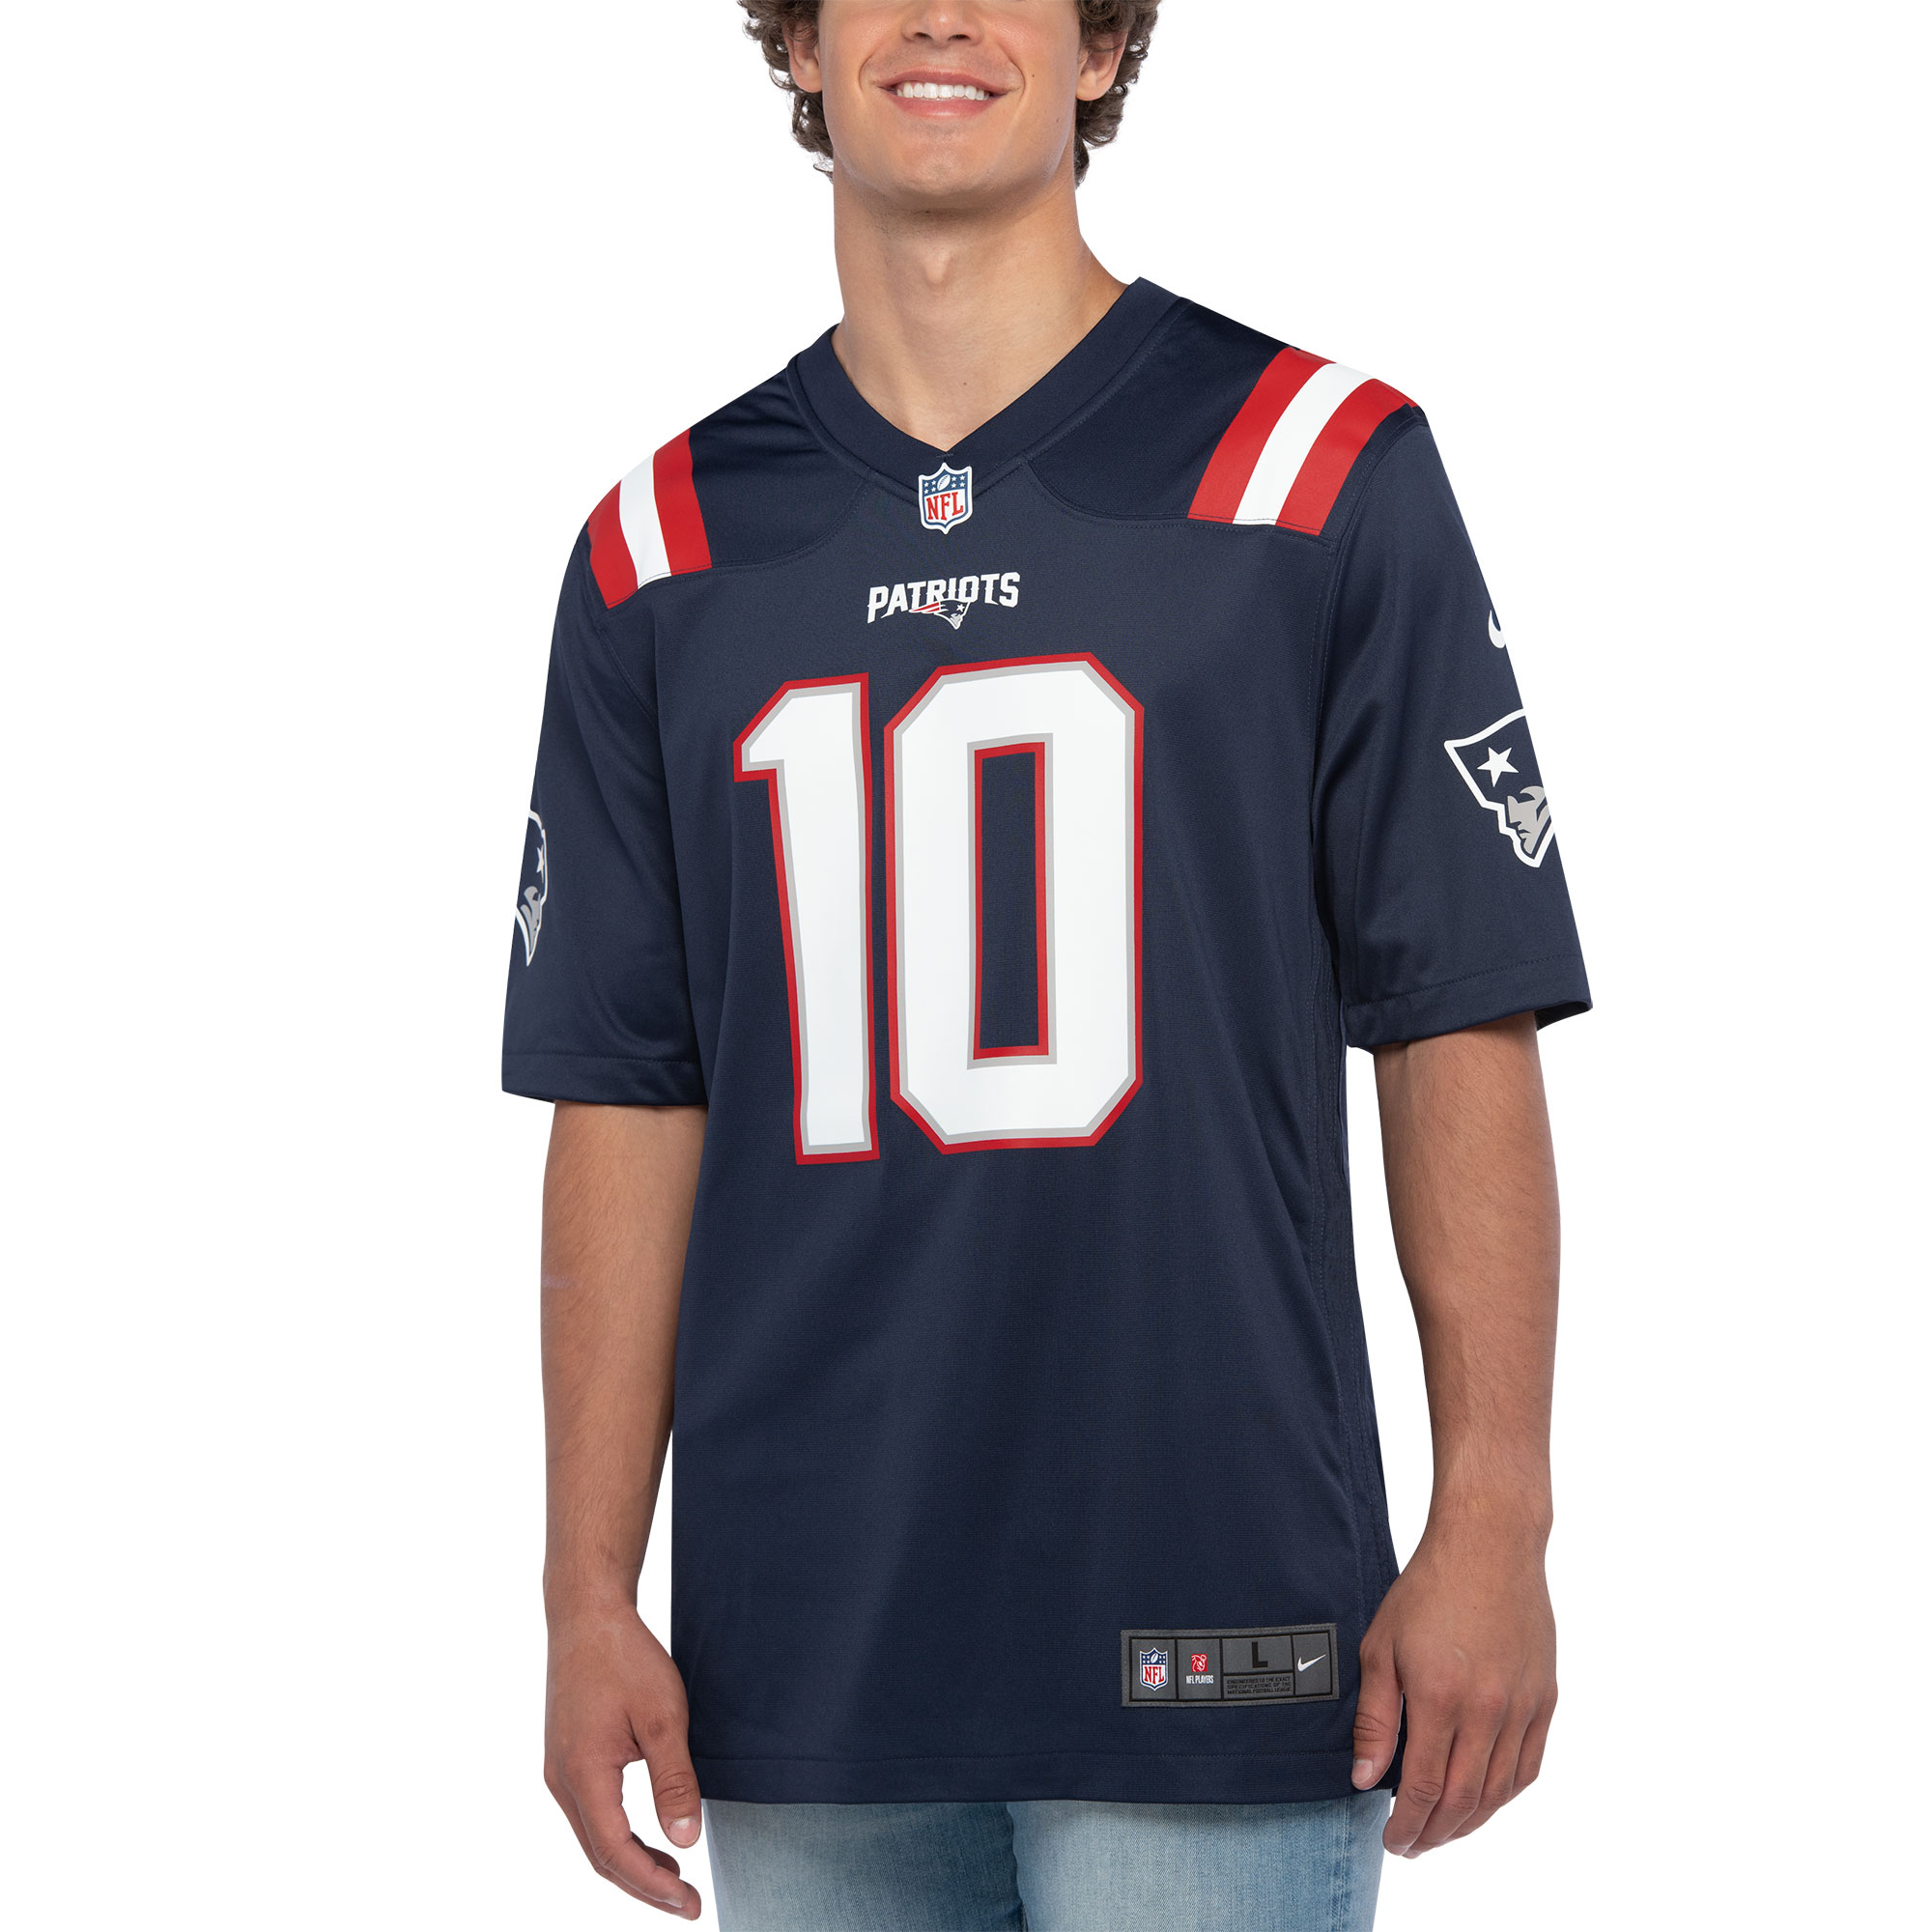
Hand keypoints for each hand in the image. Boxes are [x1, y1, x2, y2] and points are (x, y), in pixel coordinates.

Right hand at [545, 1604, 703, 1916]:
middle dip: (644, 1885)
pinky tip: (650, 1836)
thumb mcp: (664, 1717)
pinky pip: (591, 1814)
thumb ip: (675, 1782)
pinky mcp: (566, 1758)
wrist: (587, 1615)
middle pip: (601, 1855)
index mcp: (582, 1774)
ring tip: (675, 1876)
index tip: (690, 1903)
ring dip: (633, 1862)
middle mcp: (562, 1780)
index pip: (617, 1852)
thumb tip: (687, 1841)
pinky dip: (620, 1835)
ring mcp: (560, 1770)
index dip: (654, 1886)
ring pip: (594, 1837)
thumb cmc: (625, 1657)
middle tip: (687, 1904)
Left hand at [1350, 1523, 1556, 1856]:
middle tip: (1412, 1846)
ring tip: (1443, 1831)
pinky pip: (1529, 1766)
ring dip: (1471, 1823)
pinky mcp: (1545, 1698)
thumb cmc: (1427, 1590)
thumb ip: (1376, 1720)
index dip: (1408, 1825)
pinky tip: (1484, 1800)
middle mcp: (1488, 1711)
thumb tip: (1366, 1779)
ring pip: (1500, 1792)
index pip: (1426, 1789)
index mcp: (1441, 1698)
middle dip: (1435, 1834)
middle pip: (1464, 1801)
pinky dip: (1505, 1794)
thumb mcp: (1381, 1647)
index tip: (1392, 1841)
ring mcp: (1522, 1707)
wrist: (1489, 1546)